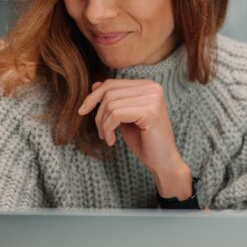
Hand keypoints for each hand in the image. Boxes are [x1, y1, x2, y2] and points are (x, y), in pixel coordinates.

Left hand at [77, 79, 191, 197]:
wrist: (164, 162)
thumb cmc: (144, 141)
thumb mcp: (124, 117)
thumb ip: (114, 101)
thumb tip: (95, 85)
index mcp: (148, 86)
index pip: (112, 84)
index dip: (93, 97)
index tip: (82, 111)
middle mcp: (152, 87)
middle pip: (109, 92)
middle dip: (98, 114)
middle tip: (101, 133)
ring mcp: (152, 98)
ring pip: (110, 104)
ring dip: (103, 125)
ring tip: (108, 138)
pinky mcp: (150, 112)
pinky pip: (116, 115)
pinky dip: (108, 129)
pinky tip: (112, 141)